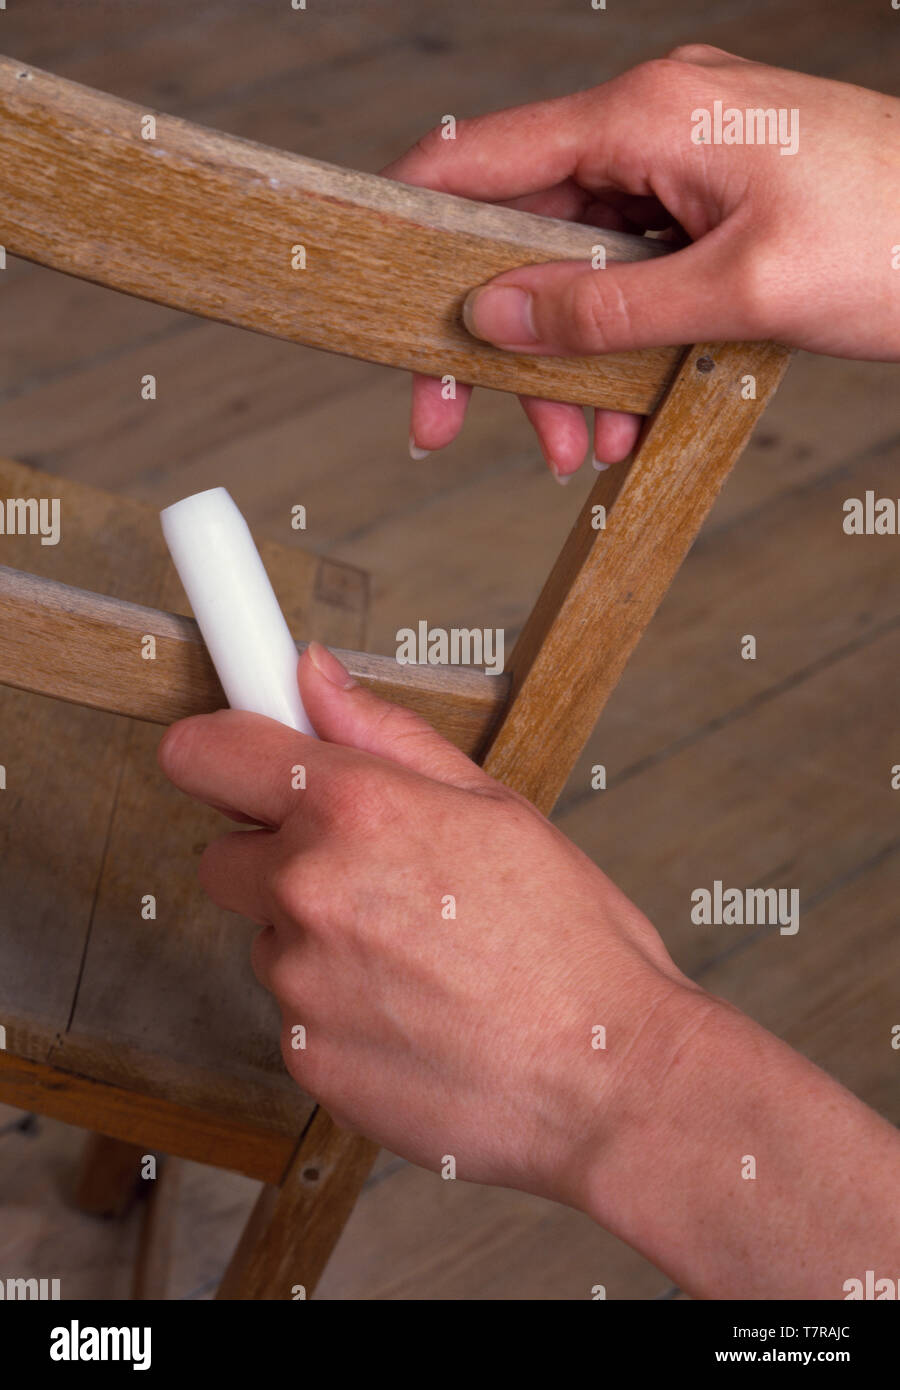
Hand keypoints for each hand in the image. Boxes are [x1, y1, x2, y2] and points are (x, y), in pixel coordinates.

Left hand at [158, 642, 706, 1209]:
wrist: (606, 1078)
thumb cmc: (571, 943)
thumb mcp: (495, 804)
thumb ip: (385, 733)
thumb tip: (314, 677)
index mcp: (354, 810)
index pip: (207, 753)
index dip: (219, 754)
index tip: (235, 760)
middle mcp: (309, 890)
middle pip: (226, 856)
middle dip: (279, 859)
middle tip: (370, 875)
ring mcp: (300, 982)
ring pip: (269, 941)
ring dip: (317, 942)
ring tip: (416, 958)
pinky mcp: (305, 1058)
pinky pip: (296, 1014)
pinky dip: (338, 1010)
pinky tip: (413, 1012)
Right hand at [383, 45, 899, 478]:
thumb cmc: (897, 242)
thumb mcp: (736, 294)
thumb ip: (605, 309)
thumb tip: (499, 316)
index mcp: (651, 117)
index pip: (488, 157)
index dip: (418, 220)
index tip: (374, 285)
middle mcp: (657, 128)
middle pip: (528, 234)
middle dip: (500, 337)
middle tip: (456, 422)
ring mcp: (687, 166)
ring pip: (581, 269)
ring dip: (568, 362)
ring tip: (585, 446)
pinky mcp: (715, 206)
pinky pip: (636, 276)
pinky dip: (620, 346)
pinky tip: (627, 414)